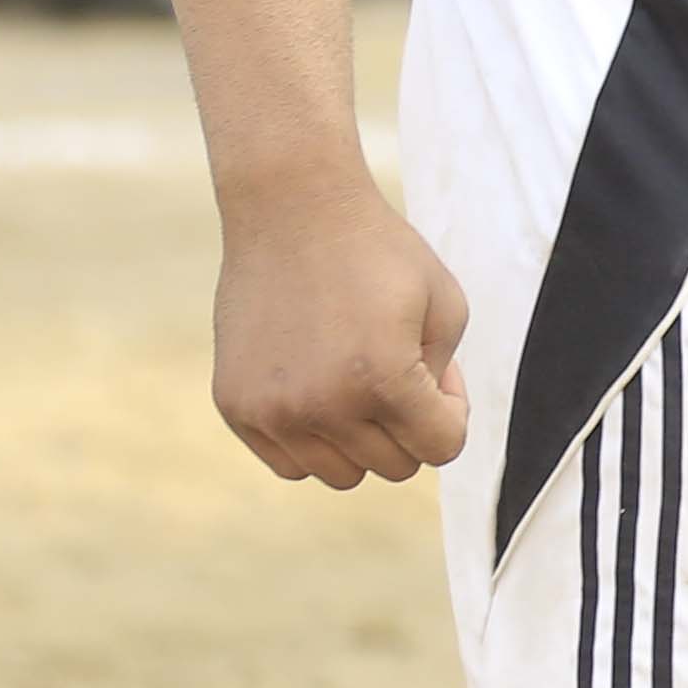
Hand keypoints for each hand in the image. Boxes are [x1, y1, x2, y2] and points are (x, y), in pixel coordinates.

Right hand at [209, 181, 472, 488]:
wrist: (292, 212)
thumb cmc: (380, 254)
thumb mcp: (447, 306)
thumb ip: (446, 380)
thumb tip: (425, 433)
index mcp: (383, 381)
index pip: (442, 450)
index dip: (451, 414)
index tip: (438, 374)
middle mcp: (323, 407)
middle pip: (394, 467)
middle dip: (409, 424)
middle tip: (399, 366)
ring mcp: (273, 411)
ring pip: (341, 475)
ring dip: (361, 440)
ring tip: (358, 380)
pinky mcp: (236, 407)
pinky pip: (290, 463)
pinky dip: (313, 440)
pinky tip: (319, 388)